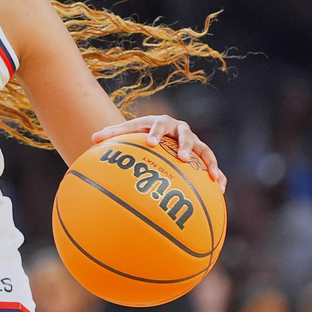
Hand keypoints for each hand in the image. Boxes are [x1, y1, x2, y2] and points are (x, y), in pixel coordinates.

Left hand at [92, 114, 225, 190]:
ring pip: (204, 150)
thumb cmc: (140, 133)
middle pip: (186, 135)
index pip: (157, 126)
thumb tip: (92, 139)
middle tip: (182, 157)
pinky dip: (217, 175)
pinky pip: (212, 166)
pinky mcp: (202, 155)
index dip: (155, 133)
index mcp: (160, 122)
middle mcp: (180, 130)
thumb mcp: (128, 132)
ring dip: (208, 162)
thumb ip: (112, 134)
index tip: (150, 143)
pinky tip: (220, 189)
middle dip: (185, 145)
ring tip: (211, 176)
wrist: (159, 132)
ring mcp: (194, 142)